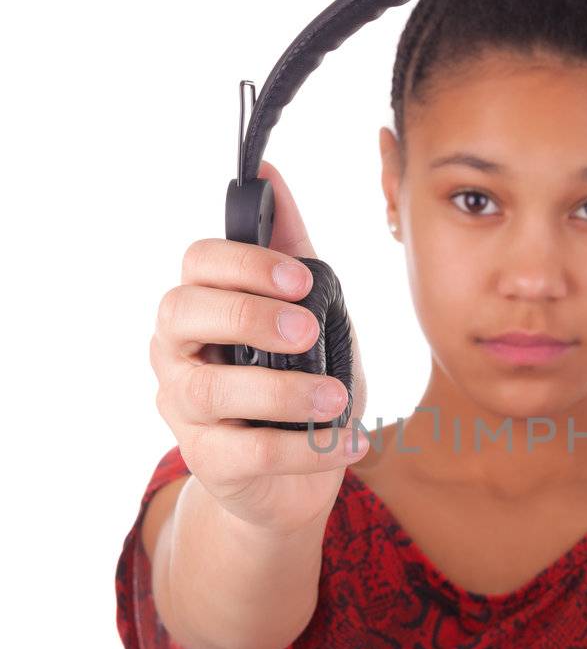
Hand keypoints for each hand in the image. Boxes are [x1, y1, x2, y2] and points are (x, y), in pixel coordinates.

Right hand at [150, 159, 368, 534]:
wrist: (298, 476)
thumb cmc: (301, 380)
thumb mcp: (311, 311)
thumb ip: (291, 247)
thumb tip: (269, 172)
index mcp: (202, 304)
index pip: (197, 263)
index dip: (245, 264)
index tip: (300, 279)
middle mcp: (178, 351)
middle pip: (182, 312)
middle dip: (248, 315)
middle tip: (308, 331)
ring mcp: (184, 408)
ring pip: (211, 388)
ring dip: (283, 390)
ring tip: (338, 398)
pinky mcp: (207, 462)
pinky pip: (247, 451)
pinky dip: (305, 447)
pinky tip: (347, 441)